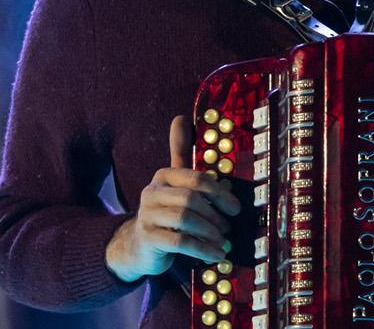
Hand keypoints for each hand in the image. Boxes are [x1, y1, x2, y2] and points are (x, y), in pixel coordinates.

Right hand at [104, 116, 241, 282]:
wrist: (138, 246)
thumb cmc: (165, 214)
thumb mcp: (174, 185)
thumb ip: (179, 153)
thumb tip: (180, 118)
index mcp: (163, 176)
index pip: (195, 178)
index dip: (219, 193)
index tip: (236, 208)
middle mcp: (152, 192)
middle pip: (191, 198)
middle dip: (215, 216)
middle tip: (228, 229)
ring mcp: (147, 215)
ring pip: (185, 220)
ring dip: (210, 233)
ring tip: (222, 243)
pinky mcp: (148, 238)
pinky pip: (180, 242)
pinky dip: (202, 249)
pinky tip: (215, 255)